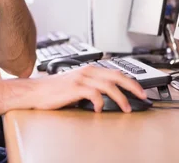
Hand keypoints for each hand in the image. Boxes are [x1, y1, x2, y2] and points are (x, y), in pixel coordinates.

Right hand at [29, 66, 147, 112]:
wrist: (36, 91)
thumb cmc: (54, 89)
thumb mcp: (77, 83)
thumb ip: (92, 86)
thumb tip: (109, 95)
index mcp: (89, 69)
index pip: (116, 72)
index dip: (131, 81)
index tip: (140, 90)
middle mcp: (87, 71)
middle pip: (116, 76)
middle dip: (132, 86)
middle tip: (142, 96)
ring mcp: (81, 79)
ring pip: (108, 85)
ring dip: (121, 98)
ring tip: (126, 108)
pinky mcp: (74, 88)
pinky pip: (93, 94)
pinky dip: (100, 102)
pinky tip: (100, 109)